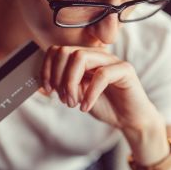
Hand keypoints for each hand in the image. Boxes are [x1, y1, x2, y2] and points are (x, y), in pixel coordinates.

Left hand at [40, 46, 162, 137]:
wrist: (129, 119)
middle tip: (63, 99)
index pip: (58, 50)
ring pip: (81, 58)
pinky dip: (89, 93)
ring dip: (71, 83)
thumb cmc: (105, 106)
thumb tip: (41, 85)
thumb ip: (62, 87)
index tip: (48, 89)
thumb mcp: (77, 96)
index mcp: (84, 58)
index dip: (48, 68)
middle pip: (67, 52)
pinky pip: (102, 75)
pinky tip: (85, 107)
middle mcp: (97, 55)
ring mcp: (111, 60)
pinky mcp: (125, 70)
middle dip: (59, 77)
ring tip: (73, 103)